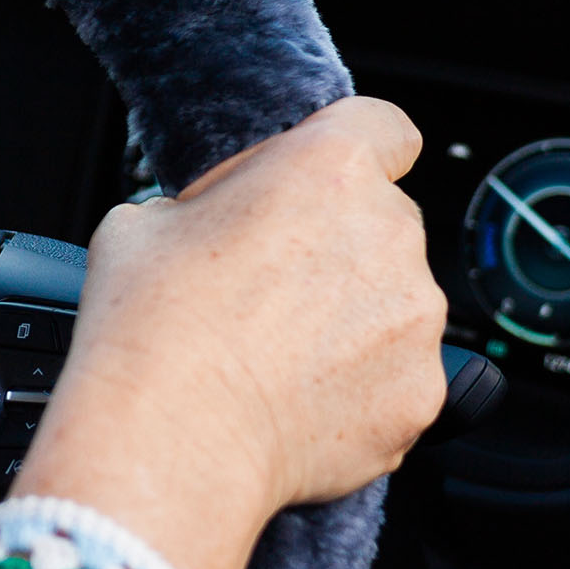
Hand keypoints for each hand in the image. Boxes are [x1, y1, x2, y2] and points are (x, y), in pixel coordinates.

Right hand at [9, 97, 446, 568]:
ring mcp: (416, 316)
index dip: (354, 153)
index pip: (384, 128)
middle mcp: (389, 231)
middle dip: (339, 249)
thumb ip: (210, 205)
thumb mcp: (146, 220)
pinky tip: (301, 401)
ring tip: (280, 357)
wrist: (173, 440)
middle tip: (270, 291)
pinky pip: (400, 376)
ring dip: (355, 319)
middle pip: (384, 222)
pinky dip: (363, 388)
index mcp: (329, 167)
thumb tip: (214, 226)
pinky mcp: (423, 391)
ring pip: (396, 302)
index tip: (327, 186)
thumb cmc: (152, 326)